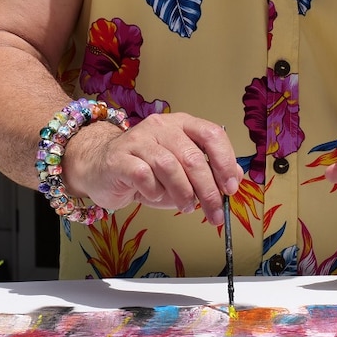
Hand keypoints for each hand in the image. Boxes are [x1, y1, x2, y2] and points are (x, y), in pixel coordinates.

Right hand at [63, 112, 242, 225]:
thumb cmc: (146, 170)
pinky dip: (154, 192)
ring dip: (182, 193)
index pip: (211, 134)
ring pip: (169, 166)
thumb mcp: (182, 171)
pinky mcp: (119, 157)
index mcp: (181, 124)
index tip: (231, 187)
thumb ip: (208, 171)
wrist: (100, 167)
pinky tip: (154, 196)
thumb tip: (236, 178)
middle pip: (192, 156)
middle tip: (214, 212)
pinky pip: (144, 176)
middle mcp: (161, 126)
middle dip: (208, 189)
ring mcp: (138, 139)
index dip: (225, 161)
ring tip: (186, 207)